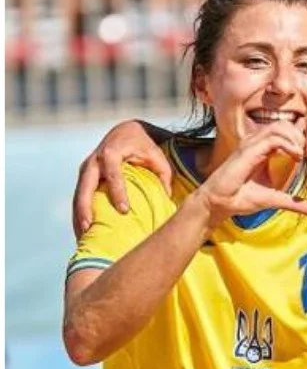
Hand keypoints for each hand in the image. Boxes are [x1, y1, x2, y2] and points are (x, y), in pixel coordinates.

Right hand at [73, 121, 171, 237]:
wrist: (125, 131)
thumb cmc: (144, 145)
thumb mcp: (157, 155)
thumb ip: (164, 174)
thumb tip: (167, 199)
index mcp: (112, 153)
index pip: (113, 175)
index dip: (117, 193)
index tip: (123, 211)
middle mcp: (94, 161)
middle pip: (85, 186)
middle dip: (85, 208)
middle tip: (89, 228)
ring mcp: (86, 169)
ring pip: (78, 194)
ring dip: (78, 215)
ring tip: (82, 237)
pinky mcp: (84, 177)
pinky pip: (79, 197)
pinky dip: (79, 213)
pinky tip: (82, 231)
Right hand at [193, 123, 306, 226]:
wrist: (219, 203)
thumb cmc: (240, 198)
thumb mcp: (274, 198)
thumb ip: (293, 201)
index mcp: (261, 149)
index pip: (284, 131)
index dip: (300, 139)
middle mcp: (255, 142)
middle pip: (284, 124)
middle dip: (301, 136)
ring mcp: (251, 144)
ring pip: (280, 127)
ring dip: (296, 139)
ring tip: (301, 156)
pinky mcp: (247, 150)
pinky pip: (273, 139)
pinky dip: (289, 145)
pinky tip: (296, 158)